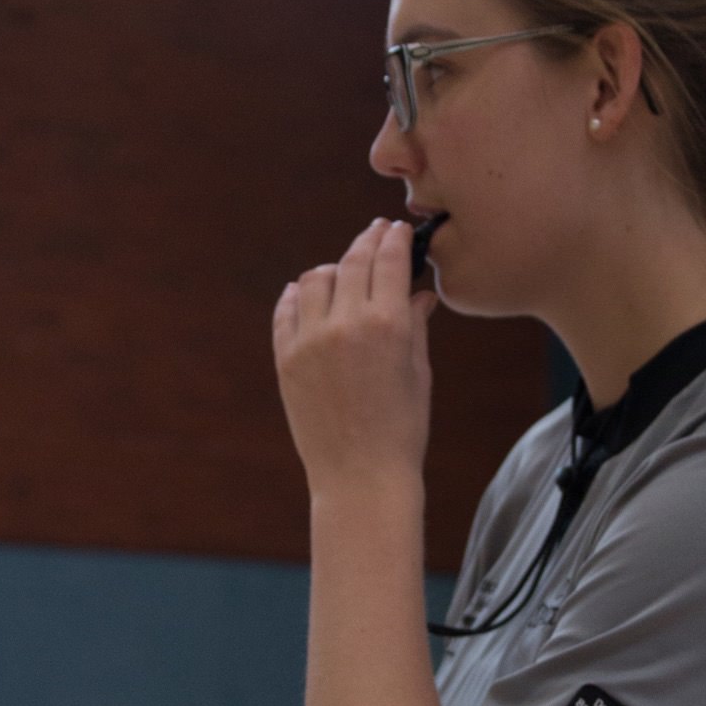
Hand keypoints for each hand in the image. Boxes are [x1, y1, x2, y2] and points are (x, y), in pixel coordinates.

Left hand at [273, 219, 435, 495]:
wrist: (360, 477)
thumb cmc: (402, 428)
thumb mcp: (418, 372)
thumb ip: (415, 325)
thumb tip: (419, 293)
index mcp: (388, 325)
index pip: (388, 261)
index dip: (391, 239)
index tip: (393, 229)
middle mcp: (346, 325)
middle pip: (352, 262)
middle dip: (366, 244)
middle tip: (373, 235)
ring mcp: (310, 340)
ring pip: (315, 279)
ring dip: (332, 270)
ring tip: (342, 273)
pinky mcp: (286, 359)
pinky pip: (287, 310)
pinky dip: (298, 296)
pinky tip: (307, 294)